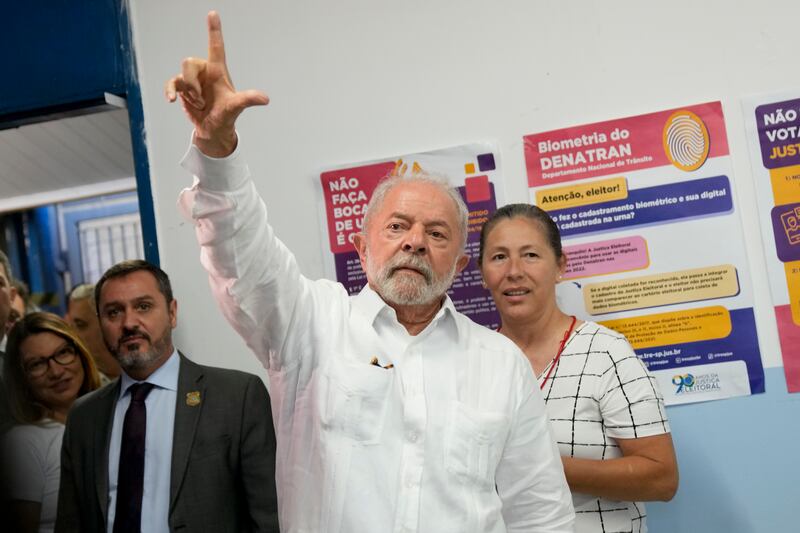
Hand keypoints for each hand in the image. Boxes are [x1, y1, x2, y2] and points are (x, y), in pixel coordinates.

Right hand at [165, 11, 268, 156]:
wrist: (213, 130)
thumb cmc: (226, 115)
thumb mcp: (236, 107)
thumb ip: (248, 100)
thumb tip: (265, 99)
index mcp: (218, 71)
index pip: (216, 46)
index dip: (214, 30)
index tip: (213, 13)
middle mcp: (205, 72)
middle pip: (189, 62)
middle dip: (192, 83)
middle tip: (203, 101)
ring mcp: (192, 80)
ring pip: (181, 75)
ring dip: (189, 93)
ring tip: (200, 105)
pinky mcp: (183, 89)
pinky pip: (171, 83)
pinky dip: (170, 91)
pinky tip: (171, 100)